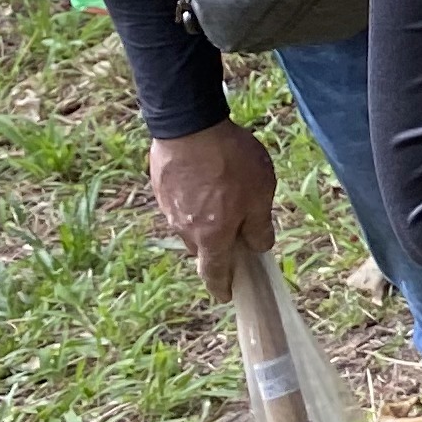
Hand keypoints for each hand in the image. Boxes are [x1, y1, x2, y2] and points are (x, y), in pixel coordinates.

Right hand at [147, 121, 277, 293]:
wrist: (189, 127)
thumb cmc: (229, 162)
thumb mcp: (260, 194)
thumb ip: (259, 225)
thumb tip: (259, 247)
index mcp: (210, 236)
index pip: (214, 272)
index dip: (222, 286)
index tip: (226, 295)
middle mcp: (184, 229)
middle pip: (202, 249)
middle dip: (218, 249)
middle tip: (235, 238)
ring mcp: (168, 208)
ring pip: (190, 226)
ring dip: (206, 222)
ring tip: (225, 200)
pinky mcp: (161, 189)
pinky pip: (181, 205)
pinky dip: (195, 203)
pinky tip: (208, 183)